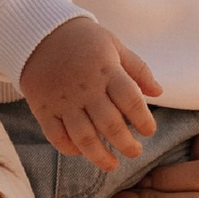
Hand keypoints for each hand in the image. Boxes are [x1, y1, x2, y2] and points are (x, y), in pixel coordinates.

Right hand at [20, 14, 160, 167]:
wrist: (39, 33)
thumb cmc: (83, 39)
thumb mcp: (114, 45)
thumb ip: (138, 69)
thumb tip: (159, 92)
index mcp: (106, 70)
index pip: (130, 100)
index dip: (143, 120)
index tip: (149, 131)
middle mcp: (85, 88)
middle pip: (110, 124)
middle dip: (126, 144)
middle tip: (135, 152)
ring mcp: (63, 100)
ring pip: (84, 137)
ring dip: (100, 156)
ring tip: (112, 165)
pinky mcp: (43, 108)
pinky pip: (56, 136)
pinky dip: (69, 149)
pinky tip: (81, 152)